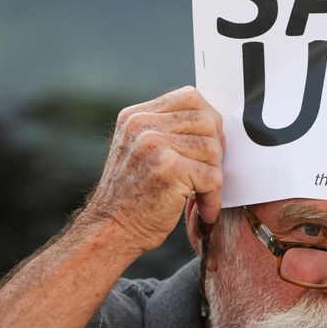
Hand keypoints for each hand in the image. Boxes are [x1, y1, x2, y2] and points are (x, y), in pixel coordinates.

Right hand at [83, 86, 223, 252]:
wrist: (110, 231)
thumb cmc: (133, 197)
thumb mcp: (140, 151)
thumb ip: (168, 131)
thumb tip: (216, 124)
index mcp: (136, 116)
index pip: (190, 96)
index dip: (209, 121)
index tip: (211, 145)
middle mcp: (142, 125)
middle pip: (207, 121)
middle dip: (216, 150)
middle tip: (209, 174)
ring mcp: (154, 145)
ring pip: (213, 149)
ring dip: (214, 176)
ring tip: (202, 194)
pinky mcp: (169, 169)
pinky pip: (212, 177)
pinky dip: (213, 198)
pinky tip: (203, 209)